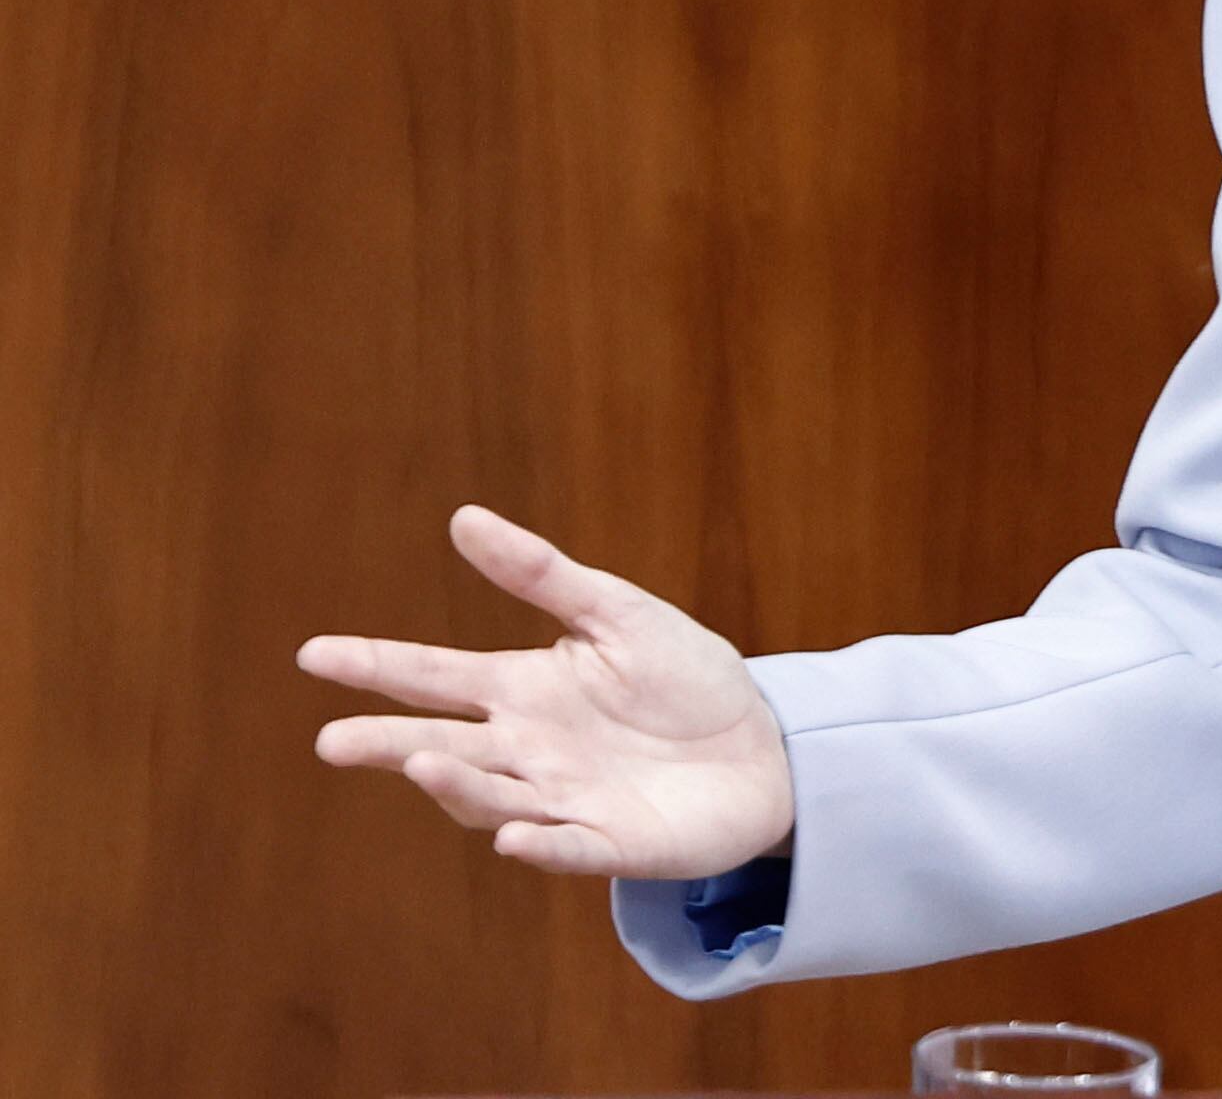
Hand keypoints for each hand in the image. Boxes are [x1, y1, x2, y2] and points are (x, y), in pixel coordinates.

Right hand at [300, 504, 795, 880]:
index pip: (435, 676)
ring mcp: (563, 801)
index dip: (376, 666)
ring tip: (424, 759)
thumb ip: (541, 574)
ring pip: (492, 798)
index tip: (314, 653)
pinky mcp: (611, 843)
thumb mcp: (616, 613)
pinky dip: (540, 845)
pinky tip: (515, 836)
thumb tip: (463, 517)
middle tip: (332, 740)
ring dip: (458, 785)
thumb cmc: (683, 678)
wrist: (762, 746)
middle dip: (388, 743)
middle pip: (443, 746)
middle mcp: (527, 751)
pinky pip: (568, 848)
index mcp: (522, 691)